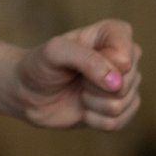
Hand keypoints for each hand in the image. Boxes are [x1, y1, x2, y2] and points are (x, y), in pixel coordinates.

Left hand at [12, 19, 141, 131]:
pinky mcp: (122, 109)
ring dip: (92, 104)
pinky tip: (84, 109)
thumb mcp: (55, 52)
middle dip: (93, 86)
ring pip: (121, 103)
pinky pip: (119, 122)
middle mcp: (126, 57)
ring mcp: (126, 84)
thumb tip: (117, 83)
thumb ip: (87, 60)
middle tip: (76, 78)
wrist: (29, 93)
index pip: (125, 54)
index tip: (79, 60)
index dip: (102, 64)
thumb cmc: (41, 65)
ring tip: (79, 92)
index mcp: (114, 33)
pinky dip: (95, 120)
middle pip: (126, 81)